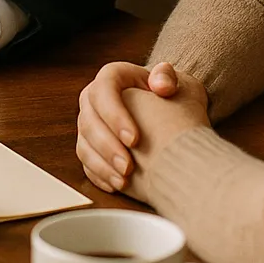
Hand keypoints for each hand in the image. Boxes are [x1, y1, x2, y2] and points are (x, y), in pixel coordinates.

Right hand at [76, 60, 208, 195]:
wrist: (172, 119)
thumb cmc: (174, 97)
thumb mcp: (178, 82)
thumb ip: (168, 77)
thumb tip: (161, 85)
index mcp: (113, 77)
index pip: (104, 90)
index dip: (114, 115)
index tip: (134, 139)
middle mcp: (95, 99)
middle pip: (89, 120)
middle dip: (107, 146)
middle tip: (128, 166)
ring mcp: (90, 124)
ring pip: (84, 144)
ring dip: (102, 164)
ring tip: (124, 179)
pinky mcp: (91, 147)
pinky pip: (87, 162)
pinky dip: (100, 175)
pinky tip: (118, 184)